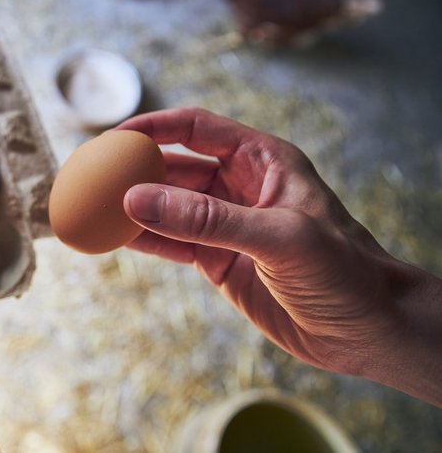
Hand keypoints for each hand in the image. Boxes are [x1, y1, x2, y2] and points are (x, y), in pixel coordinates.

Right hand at [119, 107, 441, 405]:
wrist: (370, 332)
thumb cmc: (344, 272)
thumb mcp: (278, 238)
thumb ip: (206, 219)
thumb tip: (136, 198)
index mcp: (263, 160)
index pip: (196, 129)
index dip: (152, 128)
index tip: (111, 139)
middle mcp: (240, 186)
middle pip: (173, 167)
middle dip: (132, 170)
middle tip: (89, 177)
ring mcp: (226, 224)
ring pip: (166, 207)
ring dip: (130, 207)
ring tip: (90, 207)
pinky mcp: (218, 261)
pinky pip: (170, 243)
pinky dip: (141, 240)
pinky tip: (113, 237)